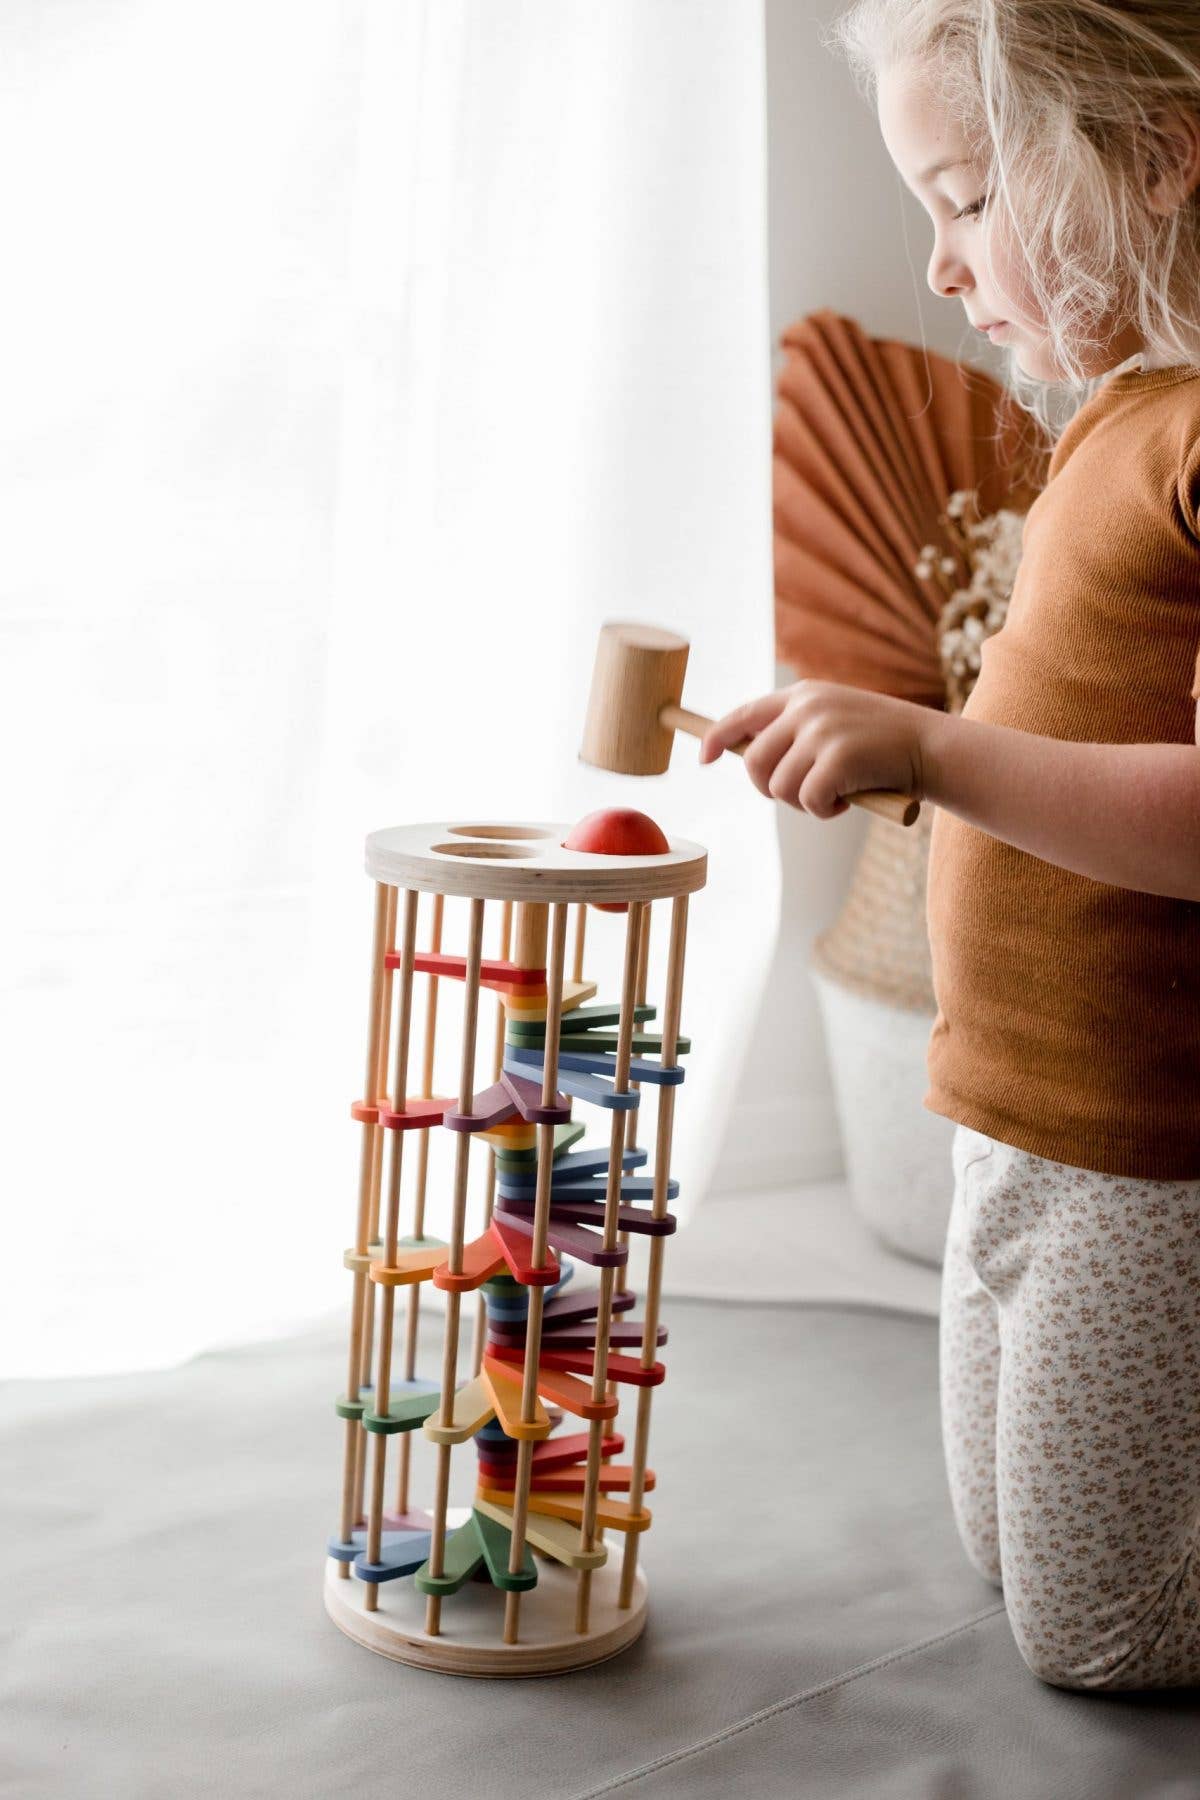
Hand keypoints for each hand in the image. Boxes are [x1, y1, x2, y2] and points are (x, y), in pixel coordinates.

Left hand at [697, 679, 933, 818]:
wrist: (931, 747)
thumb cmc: (881, 745)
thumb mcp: (834, 722)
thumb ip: (796, 731)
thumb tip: (750, 760)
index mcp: (803, 695)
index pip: (743, 715)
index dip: (717, 738)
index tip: (704, 758)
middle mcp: (807, 707)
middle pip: (753, 762)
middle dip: (770, 789)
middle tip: (801, 794)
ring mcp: (822, 731)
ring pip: (778, 787)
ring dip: (801, 803)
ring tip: (833, 795)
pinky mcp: (838, 757)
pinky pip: (806, 801)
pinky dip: (823, 811)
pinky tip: (848, 800)